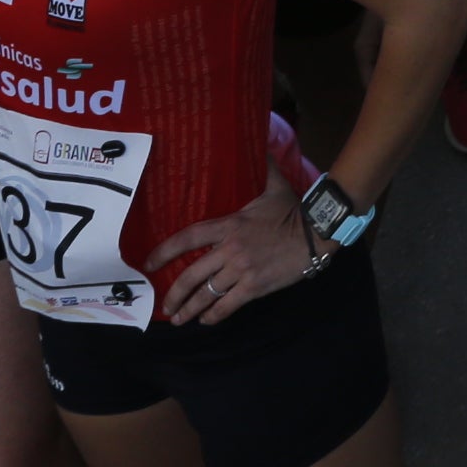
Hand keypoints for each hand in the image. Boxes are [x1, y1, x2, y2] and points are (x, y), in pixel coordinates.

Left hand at [154, 176, 322, 327]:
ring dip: (190, 309)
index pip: (188, 237)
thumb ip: (263, 168)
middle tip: (166, 305)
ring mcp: (242, 270)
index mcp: (229, 225)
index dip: (165, 251)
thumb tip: (261, 145)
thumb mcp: (275, 185)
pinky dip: (214, 315)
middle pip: (192, 275)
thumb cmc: (293, 210)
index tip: (149, 263)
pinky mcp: (255, 286)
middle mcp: (230, 249)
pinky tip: (206, 320)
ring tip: (180, 319)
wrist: (317, 233)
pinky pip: (228, 305)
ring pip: (207, 294)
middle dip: (175, 294)